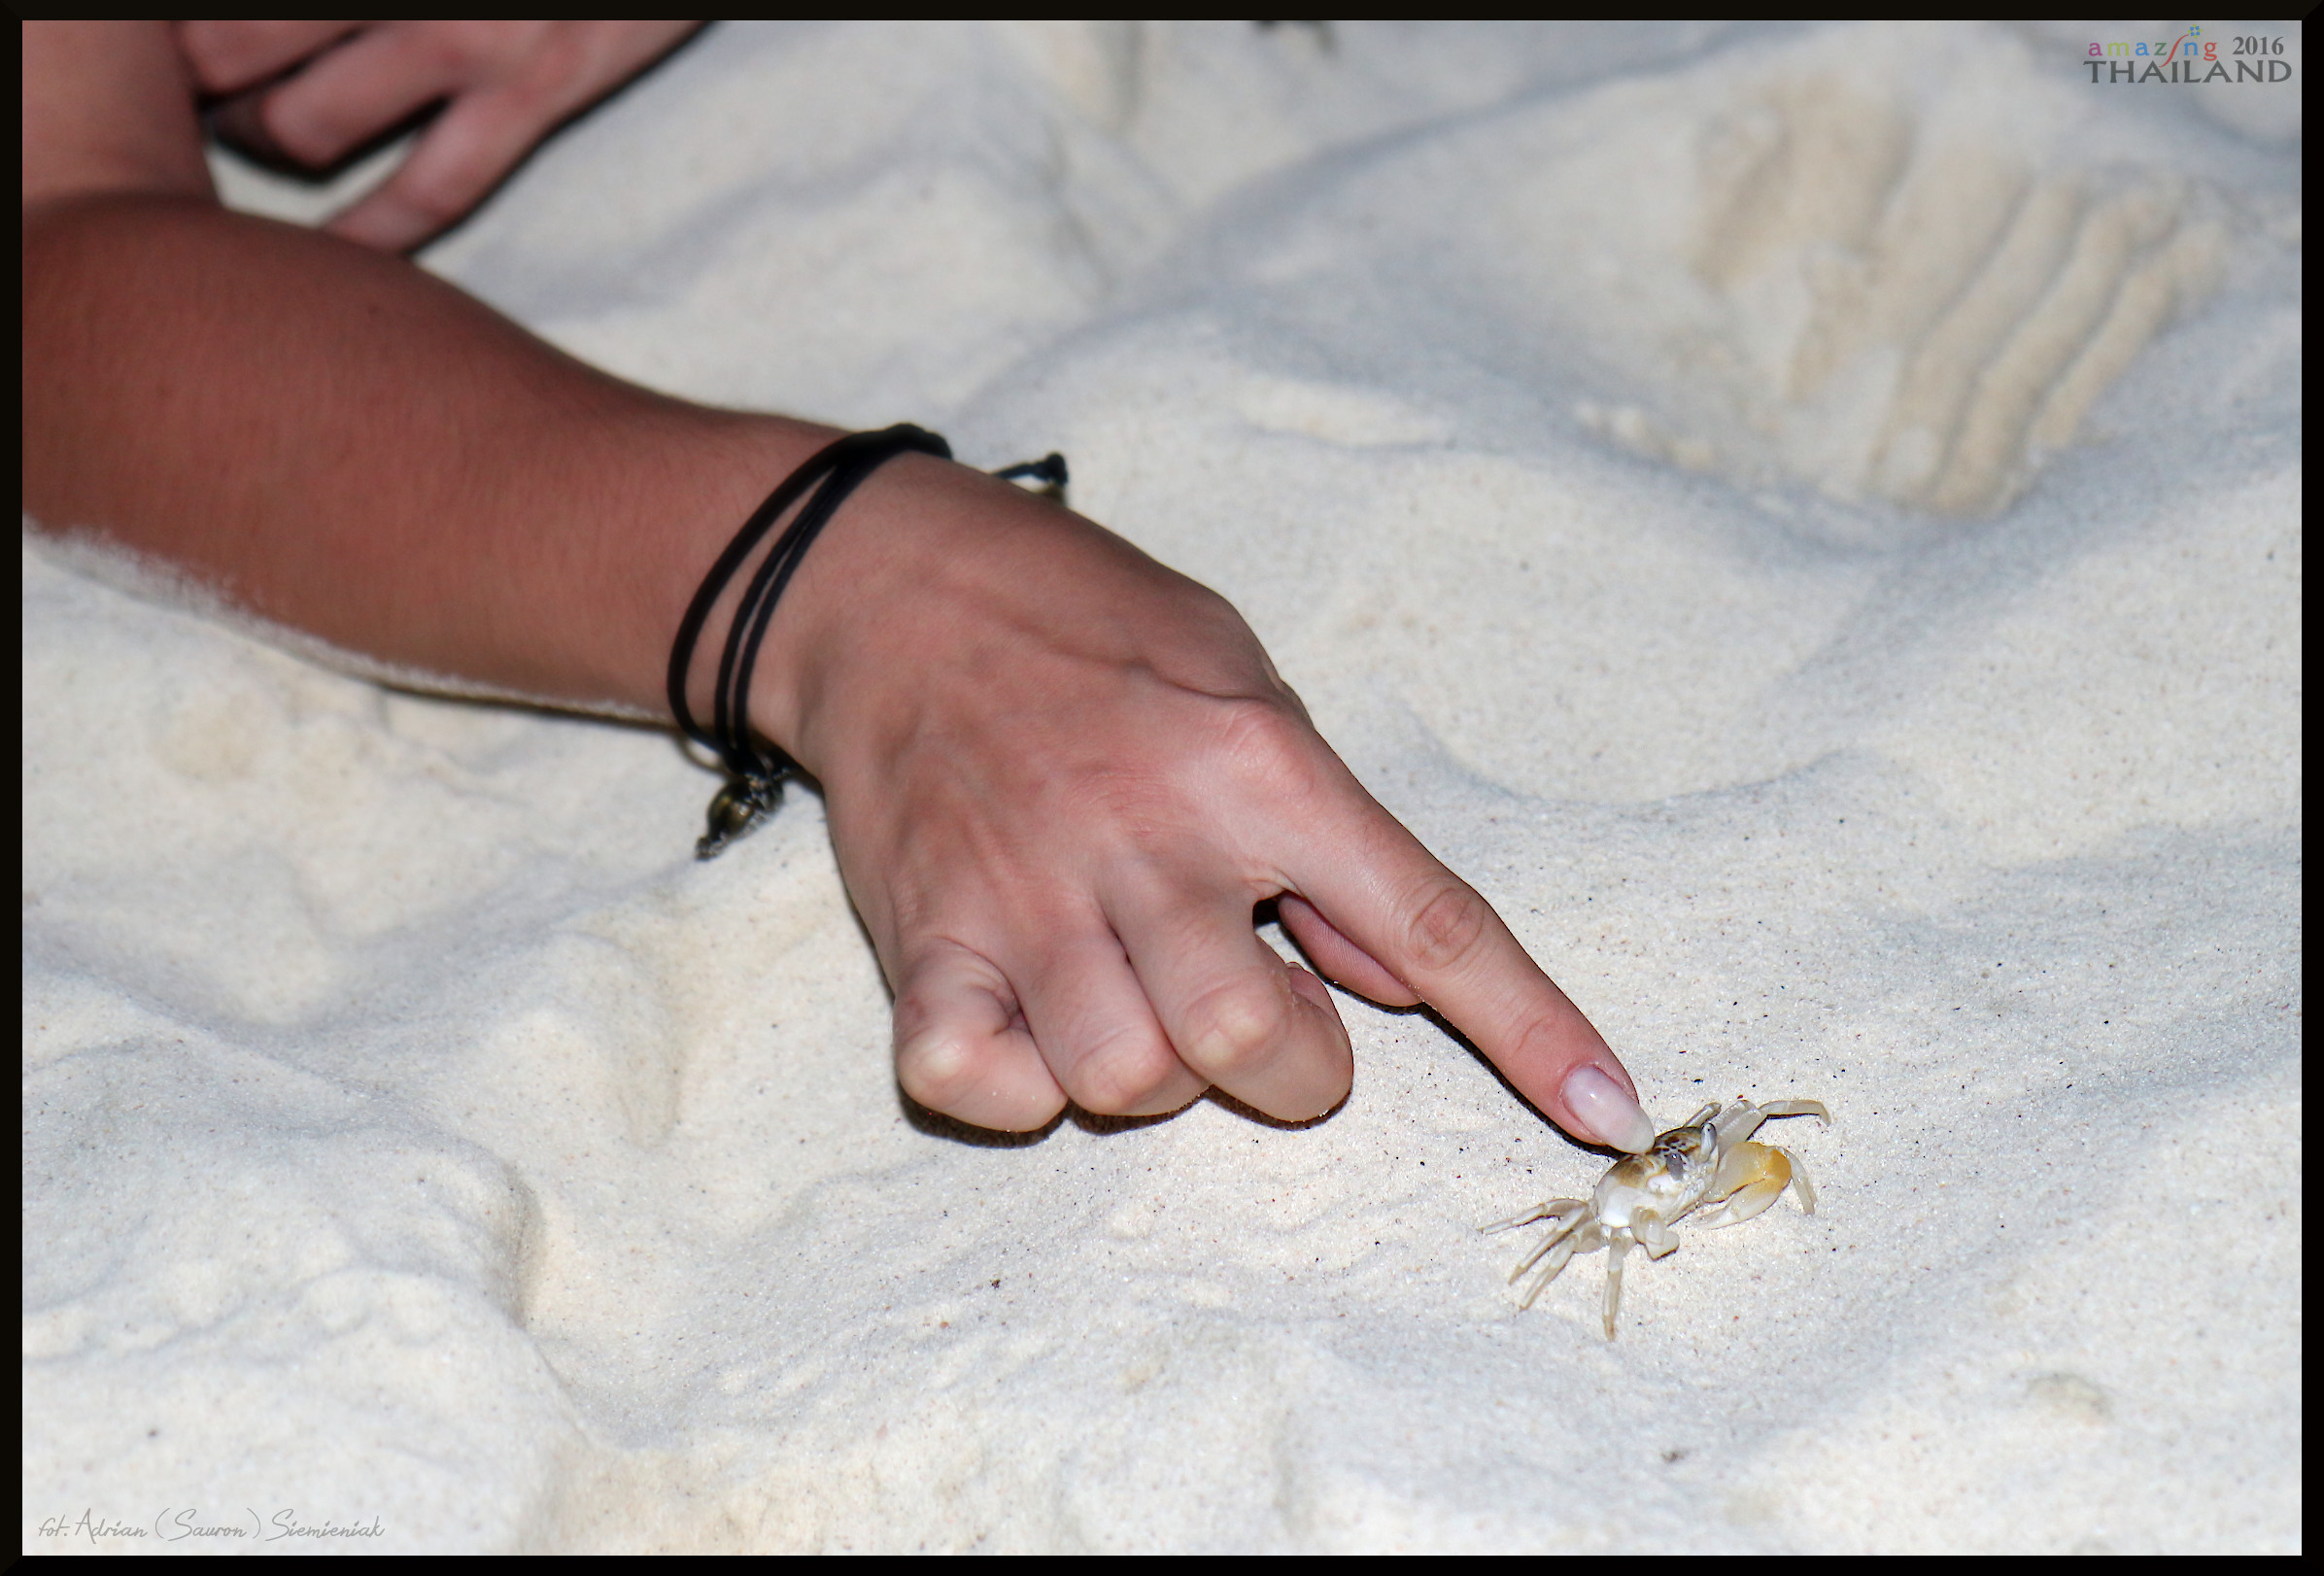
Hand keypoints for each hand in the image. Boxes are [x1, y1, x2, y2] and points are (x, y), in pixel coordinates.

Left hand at [175, 20, 704, 250]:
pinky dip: (373, 234)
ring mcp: (468, 43)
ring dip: (262, 143)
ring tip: (255, 135)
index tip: (162, 55)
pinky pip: (433, 190)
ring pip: (307, 126)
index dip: (170, 38)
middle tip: (188, 91)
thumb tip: (271, 31)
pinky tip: (337, 257)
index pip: (224, 7)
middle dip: (191, 83)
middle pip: (227, 54)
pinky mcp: (534, 96)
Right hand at [756, 457, 1654, 1147]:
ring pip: (1125, 1080)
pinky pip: (973, 1080)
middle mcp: (1150, 838)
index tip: (1609, 1116)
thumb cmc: (1092, 624)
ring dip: (1156, 1071)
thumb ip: (1323, 832)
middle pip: (1253, 1045)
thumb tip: (1389, 973)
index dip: (1532, 1032)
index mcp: (1258, 767)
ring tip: (1133, 990)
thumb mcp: (1243, 679)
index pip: (1430, 922)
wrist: (893, 583)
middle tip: (1256, 1002)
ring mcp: (1027, 895)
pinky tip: (1032, 1028)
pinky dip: (1016, 1089)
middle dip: (1288, 1070)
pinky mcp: (924, 936)